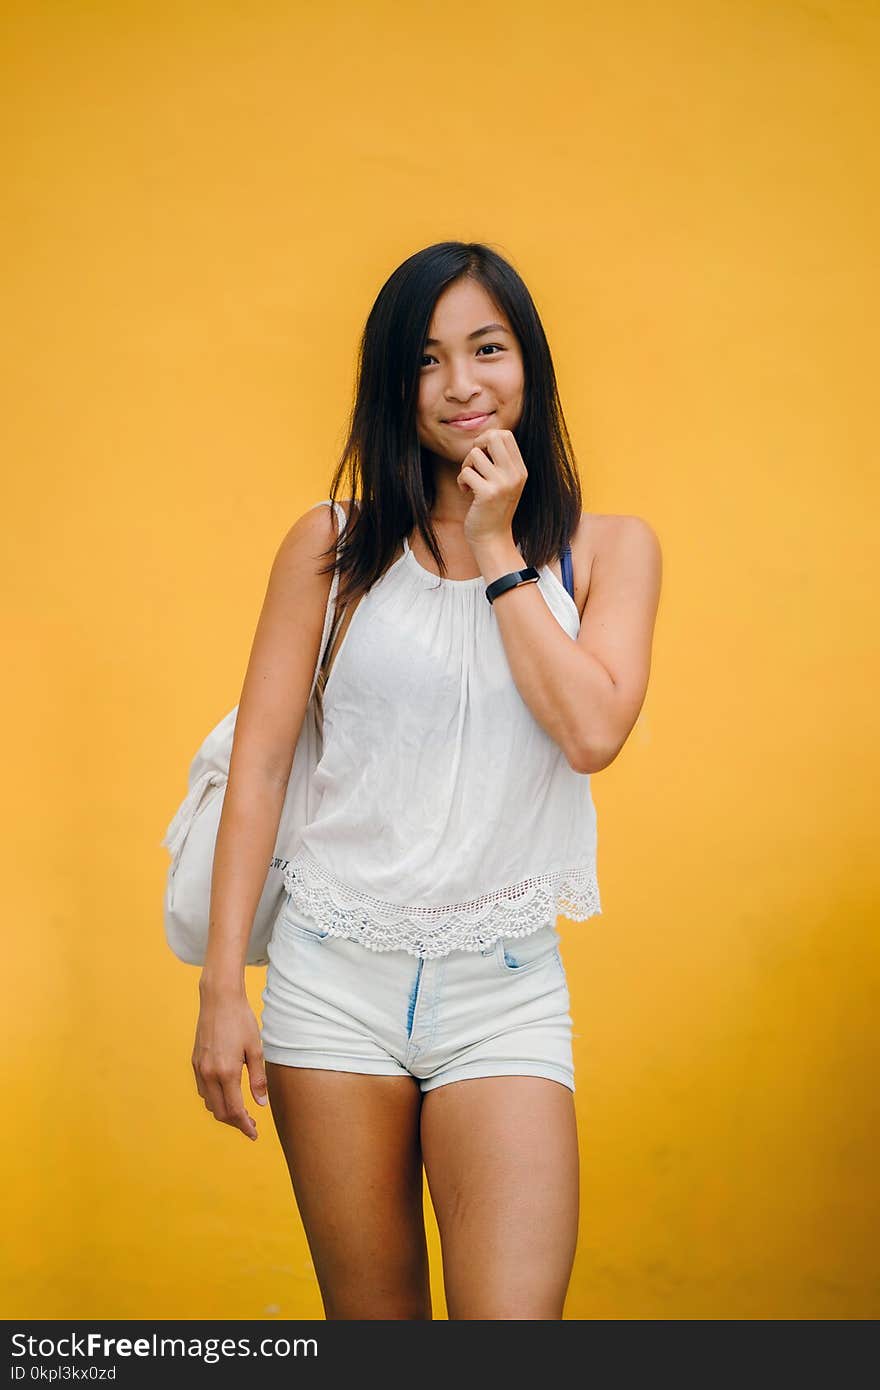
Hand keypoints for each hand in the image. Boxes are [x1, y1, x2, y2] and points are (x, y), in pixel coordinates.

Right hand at [192, 988, 268, 1141]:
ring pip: (209, 1103)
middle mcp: (209, 1073)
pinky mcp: (195, 1062)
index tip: (254, 1134)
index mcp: (227, 1072)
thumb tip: (261, 1104)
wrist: (219, 999)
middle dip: (235, 1122)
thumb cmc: (241, 1021)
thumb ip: (258, 1079)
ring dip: (224, 1111)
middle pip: (220, 1112)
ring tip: (241, 1111)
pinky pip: (203, 1090)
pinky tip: (226, 1093)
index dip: (245, 1126)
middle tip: (250, 1124)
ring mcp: (200, 1068)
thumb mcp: (255, 1049)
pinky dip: (214, 1098)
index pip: (235, 1111)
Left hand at [455, 427, 527, 548]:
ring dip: (466, 467)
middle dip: (477, 446)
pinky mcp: (487, 494)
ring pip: (474, 455)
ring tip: (470, 482)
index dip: (487, 439)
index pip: (505, 435)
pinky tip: (467, 492)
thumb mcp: (504, 483)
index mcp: (520, 470)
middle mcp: (515, 475)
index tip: (482, 456)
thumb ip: (499, 461)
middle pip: (492, 437)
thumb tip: (483, 437)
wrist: (492, 539)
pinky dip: (461, 481)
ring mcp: (502, 484)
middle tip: (474, 463)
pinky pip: (466, 473)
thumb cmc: (493, 509)